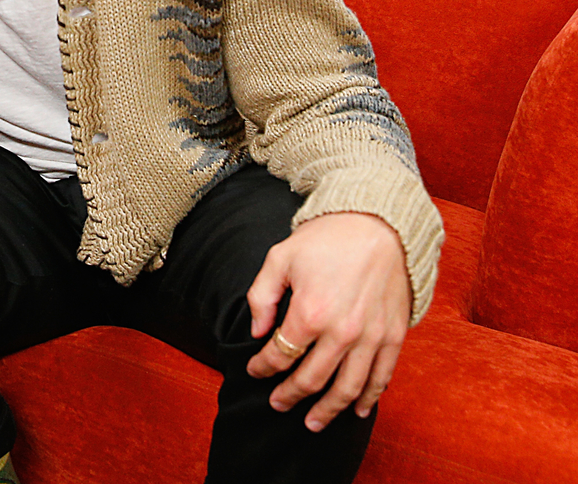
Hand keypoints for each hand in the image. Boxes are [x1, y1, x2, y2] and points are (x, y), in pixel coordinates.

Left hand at [246, 212, 410, 431]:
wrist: (378, 225)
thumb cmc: (325, 239)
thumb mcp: (279, 258)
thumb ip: (261, 297)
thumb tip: (257, 333)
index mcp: (309, 313)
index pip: (279, 354)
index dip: (263, 367)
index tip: (254, 370)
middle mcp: (342, 332)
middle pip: (311, 379)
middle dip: (290, 395)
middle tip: (278, 403)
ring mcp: (371, 338)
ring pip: (346, 388)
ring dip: (327, 411)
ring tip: (312, 423)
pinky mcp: (394, 336)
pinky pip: (381, 377)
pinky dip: (368, 398)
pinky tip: (356, 410)